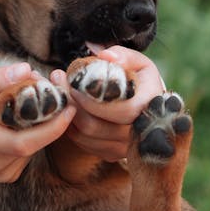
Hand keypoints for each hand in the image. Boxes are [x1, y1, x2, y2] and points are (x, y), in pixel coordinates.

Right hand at [0, 64, 77, 189]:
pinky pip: (26, 149)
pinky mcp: (4, 173)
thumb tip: (25, 70)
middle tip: (47, 81)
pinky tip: (14, 113)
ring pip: (34, 143)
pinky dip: (28, 130)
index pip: (32, 140)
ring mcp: (1, 173)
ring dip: (38, 119)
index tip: (68, 98)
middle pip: (39, 139)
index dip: (56, 122)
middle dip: (50, 111)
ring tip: (25, 94)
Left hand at [50, 46, 164, 163]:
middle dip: (72, 103)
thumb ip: (123, 56)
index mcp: (151, 106)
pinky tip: (69, 108)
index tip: (75, 83)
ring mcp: (125, 147)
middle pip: (95, 127)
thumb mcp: (136, 63)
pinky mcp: (111, 154)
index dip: (93, 99)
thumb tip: (106, 57)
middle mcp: (140, 133)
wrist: (144, 104)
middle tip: (58, 80)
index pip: (122, 110)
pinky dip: (71, 126)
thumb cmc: (138, 80)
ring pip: (84, 136)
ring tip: (60, 91)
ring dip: (67, 114)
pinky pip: (82, 143)